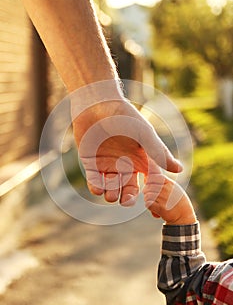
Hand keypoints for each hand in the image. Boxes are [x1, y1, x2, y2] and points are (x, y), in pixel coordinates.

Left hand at [71, 88, 181, 205]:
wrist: (97, 104)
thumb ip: (159, 153)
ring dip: (112, 194)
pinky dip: (97, 188)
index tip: (148, 199)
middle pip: (128, 189)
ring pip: (111, 188)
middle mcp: (125, 163)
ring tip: (111, 194)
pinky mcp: (91, 162)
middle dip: (127, 197)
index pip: (147, 181)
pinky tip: (99, 188)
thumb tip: (179, 170)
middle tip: (126, 201)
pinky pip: (94, 181)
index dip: (149, 192)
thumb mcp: (144, 135)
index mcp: (140, 158)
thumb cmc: (124, 116)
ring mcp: (107, 164)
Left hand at [143, 163, 195, 223]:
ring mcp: (163, 198)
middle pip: (147, 187)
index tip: (153, 187)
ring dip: (148, 200)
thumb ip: (162, 182)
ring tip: (156, 203)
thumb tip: (146, 178)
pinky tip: (155, 209)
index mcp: (169, 183)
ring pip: (147, 196)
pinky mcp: (160, 208)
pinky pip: (147, 204)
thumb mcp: (173, 187)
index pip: (152, 177)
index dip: (150, 182)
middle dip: (147, 192)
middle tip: (153, 198)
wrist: (184, 216)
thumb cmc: (178, 201)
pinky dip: (150, 207)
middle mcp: (166, 189)